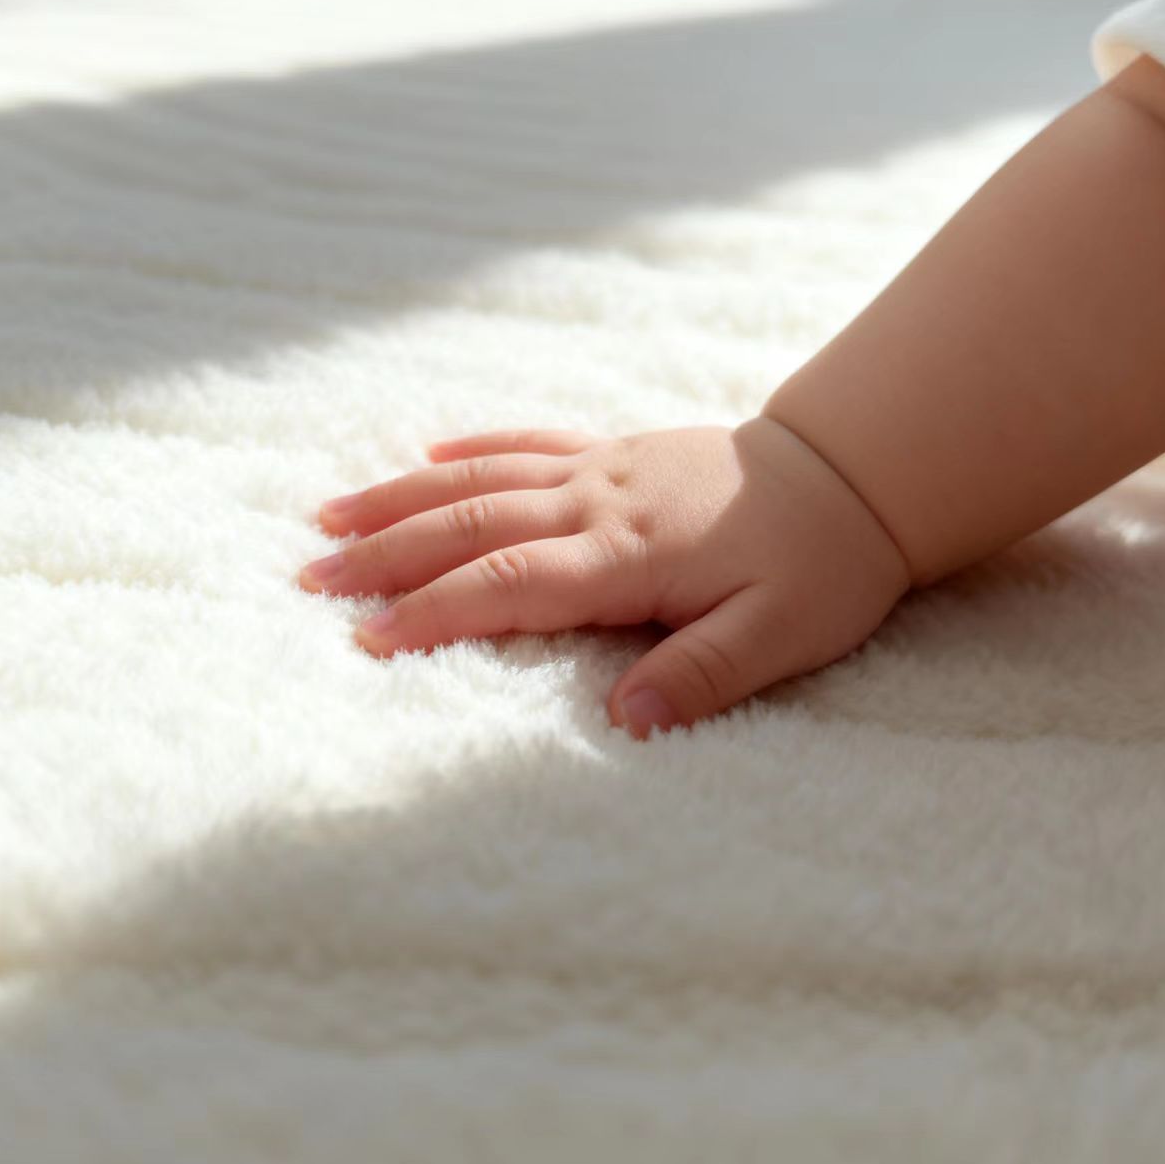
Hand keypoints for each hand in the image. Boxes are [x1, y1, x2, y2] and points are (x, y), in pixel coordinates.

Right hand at [299, 419, 911, 737]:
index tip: (368, 637)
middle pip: (471, 524)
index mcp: (629, 555)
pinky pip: (527, 441)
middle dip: (386, 553)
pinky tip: (426, 455)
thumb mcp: (782, 636)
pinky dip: (470, 447)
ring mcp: (601, 469)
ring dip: (403, 498)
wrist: (852, 473)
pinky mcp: (613, 452)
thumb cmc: (822, 565)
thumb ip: (702, 675)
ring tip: (331, 515)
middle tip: (312, 577)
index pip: (511, 582)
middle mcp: (598, 503)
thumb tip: (624, 722)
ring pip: (481, 476)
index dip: (435, 611)